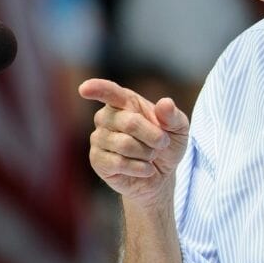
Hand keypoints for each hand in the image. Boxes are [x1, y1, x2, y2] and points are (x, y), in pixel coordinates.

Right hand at [79, 79, 189, 207]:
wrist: (161, 174)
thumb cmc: (166, 144)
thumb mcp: (178, 128)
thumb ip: (172, 115)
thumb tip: (165, 103)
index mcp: (125, 101)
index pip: (109, 92)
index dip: (97, 89)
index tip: (84, 89)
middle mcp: (106, 117)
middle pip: (130, 123)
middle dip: (154, 137)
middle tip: (162, 143)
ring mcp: (99, 138)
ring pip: (125, 145)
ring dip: (147, 153)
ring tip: (151, 156)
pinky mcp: (97, 160)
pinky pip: (119, 163)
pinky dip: (140, 168)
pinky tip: (145, 168)